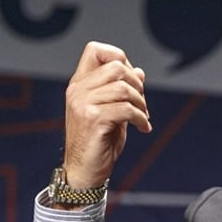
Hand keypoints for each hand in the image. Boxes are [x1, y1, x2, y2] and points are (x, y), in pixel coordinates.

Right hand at [62, 41, 150, 189]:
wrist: (84, 172)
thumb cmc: (98, 143)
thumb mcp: (113, 112)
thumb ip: (122, 91)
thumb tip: (139, 71)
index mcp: (79, 84)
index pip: (95, 50)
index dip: (118, 56)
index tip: (131, 79)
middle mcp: (77, 90)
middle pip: (116, 67)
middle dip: (137, 84)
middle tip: (143, 104)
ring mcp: (83, 104)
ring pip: (123, 88)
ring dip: (141, 103)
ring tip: (144, 118)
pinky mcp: (93, 119)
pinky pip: (126, 109)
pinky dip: (142, 118)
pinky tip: (144, 128)